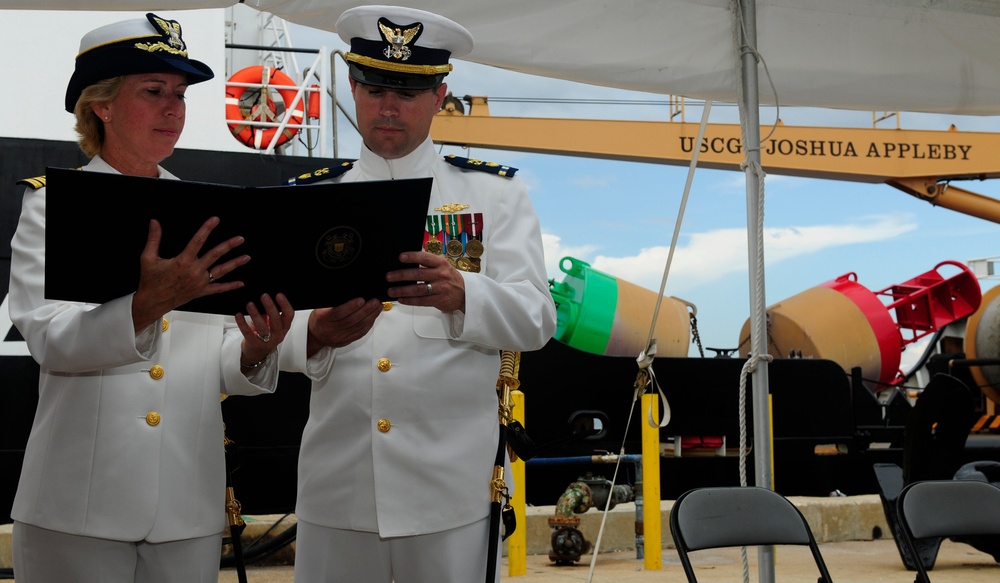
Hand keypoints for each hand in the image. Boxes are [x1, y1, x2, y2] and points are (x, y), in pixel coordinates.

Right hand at [132, 217, 248, 331]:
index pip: (197, 241)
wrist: (152, 302)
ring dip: (235, 263)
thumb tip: (154, 222)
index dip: (207, 229)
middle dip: (229, 246)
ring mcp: (199, 282)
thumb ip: (153, 239)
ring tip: (247, 257)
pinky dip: (230, 286)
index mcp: (182, 261)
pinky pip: (218, 289)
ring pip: (221, 271)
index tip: (216, 220)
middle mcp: (194, 271)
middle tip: (240, 239)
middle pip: (215, 255)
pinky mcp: (201, 292)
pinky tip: (240, 283)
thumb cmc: (150, 280)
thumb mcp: (148, 258)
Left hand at [237, 293, 293, 366]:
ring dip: (256, 314)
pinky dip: (242, 323)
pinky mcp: (254, 344)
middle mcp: (277, 334)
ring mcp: (266, 341)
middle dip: (270, 307)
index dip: (285, 305)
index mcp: (284, 327)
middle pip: (276, 321)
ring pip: (262, 327)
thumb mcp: (270, 324)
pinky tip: (239, 315)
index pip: (289, 315)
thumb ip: (269, 313)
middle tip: (264, 296)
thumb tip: (264, 297)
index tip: (279, 294)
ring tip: (250, 304)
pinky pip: (247, 333)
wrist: (256, 354)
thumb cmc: (265, 336)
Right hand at [306, 297, 382, 356]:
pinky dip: (369, 324)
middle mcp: (331, 329)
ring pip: (358, 327)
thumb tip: (350, 292)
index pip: (339, 313)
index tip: (361, 299)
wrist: (315, 336)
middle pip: (351, 320)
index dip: (351, 306)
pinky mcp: (346, 341)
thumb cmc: (319, 319)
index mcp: (323, 319)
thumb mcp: (320, 308)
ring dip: (370, 316)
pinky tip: (373, 317)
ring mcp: (339, 337)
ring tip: (378, 307)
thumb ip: (332, 303)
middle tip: (375, 302)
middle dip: (366, 310)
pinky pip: (360, 333)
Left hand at [386, 251, 465, 312]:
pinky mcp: (440, 300)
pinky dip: (410, 300)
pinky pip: (422, 301)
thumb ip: (428, 264)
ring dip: (402, 290)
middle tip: (389, 276)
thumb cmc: (450, 278)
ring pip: (418, 289)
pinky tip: (401, 299)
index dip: (412, 257)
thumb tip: (406, 263)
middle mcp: (441, 274)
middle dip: (402, 275)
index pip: (425, 258)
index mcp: (441, 263)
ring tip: (391, 290)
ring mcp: (441, 288)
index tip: (400, 257)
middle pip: (418, 274)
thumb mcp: (443, 266)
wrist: (466, 293)